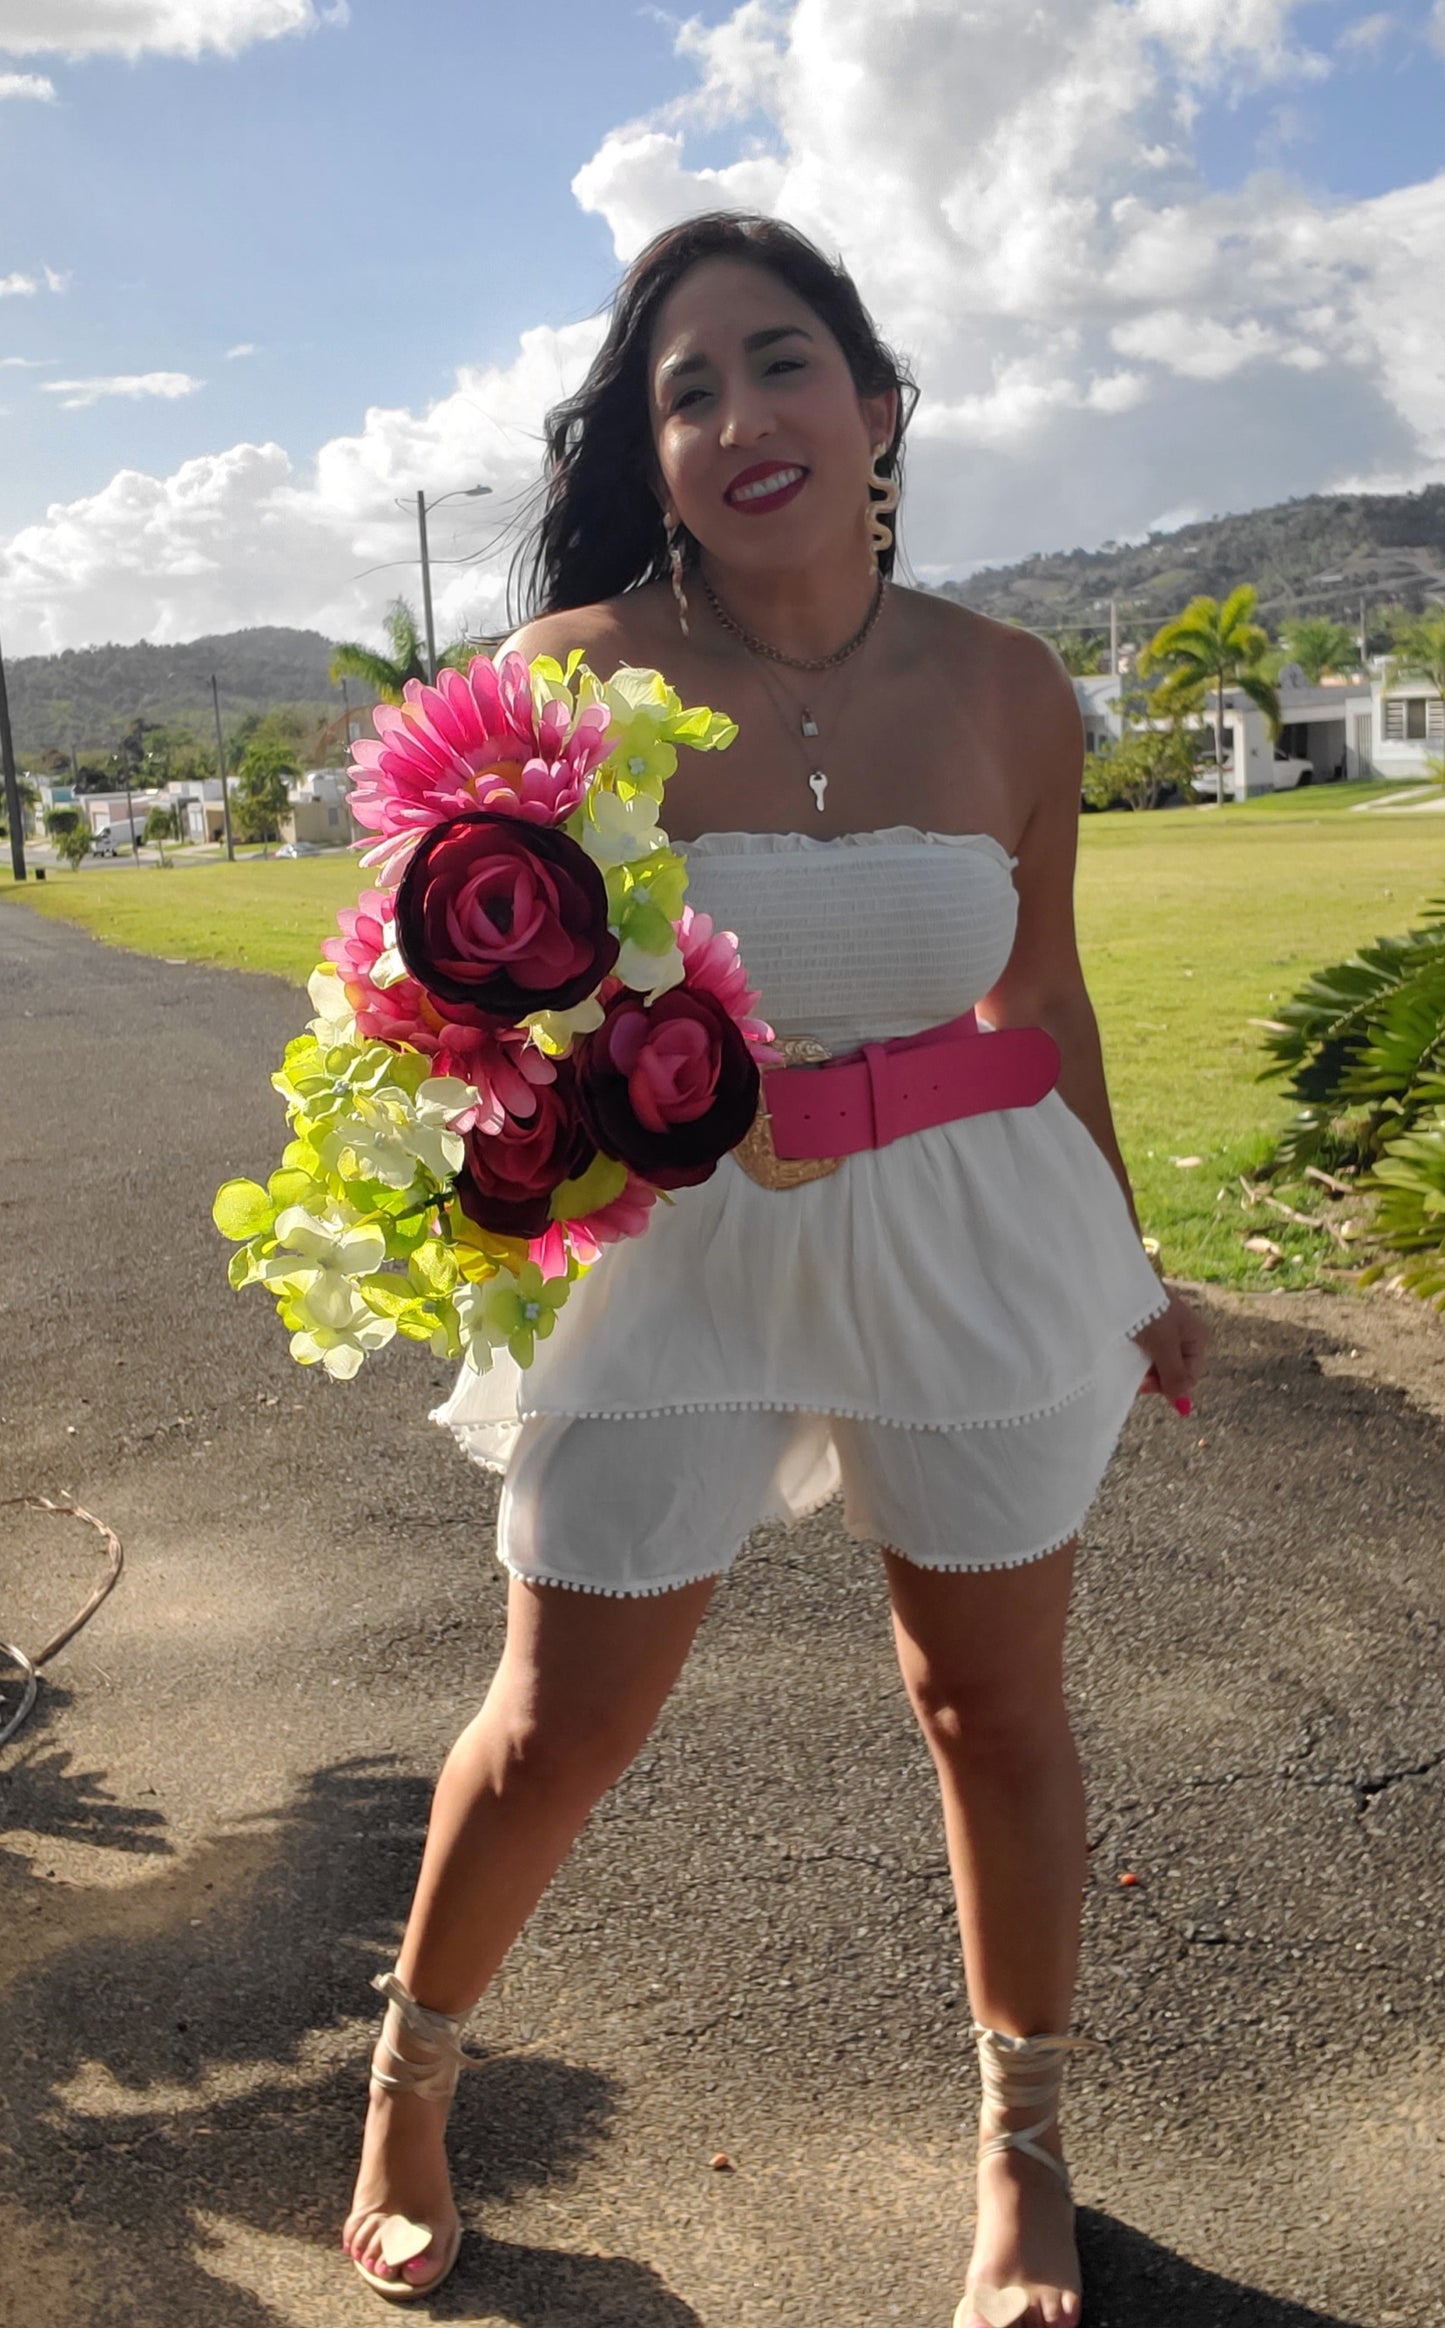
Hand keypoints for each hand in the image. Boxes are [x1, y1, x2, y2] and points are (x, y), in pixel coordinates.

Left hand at [1134, 1290, 1208, 1412]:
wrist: (1123, 1280)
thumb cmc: (1148, 1312)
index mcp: (1197, 1338)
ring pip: (1159, 1361)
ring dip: (1145, 1366)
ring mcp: (1168, 1330)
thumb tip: (1184, 1406)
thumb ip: (1174, 1376)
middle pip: (1174, 1370)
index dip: (1167, 1386)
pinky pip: (1148, 1349)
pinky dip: (1139, 1353)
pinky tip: (1130, 1349)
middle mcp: (1186, 1335)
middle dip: (1156, 1377)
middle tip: (1136, 1375)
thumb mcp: (1163, 1346)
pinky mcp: (1150, 1325)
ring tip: (1131, 1358)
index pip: (1188, 1377)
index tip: (1144, 1385)